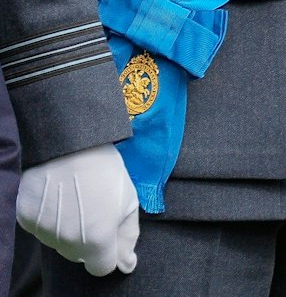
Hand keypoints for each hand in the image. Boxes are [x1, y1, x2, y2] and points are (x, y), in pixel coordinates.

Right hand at [18, 144, 139, 275]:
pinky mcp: (27, 220)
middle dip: (90, 240)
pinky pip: (42, 230)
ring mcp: (44, 233)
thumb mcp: (128, 201)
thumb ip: (128, 236)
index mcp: (98, 240)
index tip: (110, 234)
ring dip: (70, 231)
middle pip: (80, 256)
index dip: (109, 252)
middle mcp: (68, 243)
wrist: (68, 146)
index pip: (102, 268)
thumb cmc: (105, 170)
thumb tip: (127, 264)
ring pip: (60, 243)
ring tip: (76, 200)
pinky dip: (50, 220)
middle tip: (94, 209)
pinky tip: (58, 198)